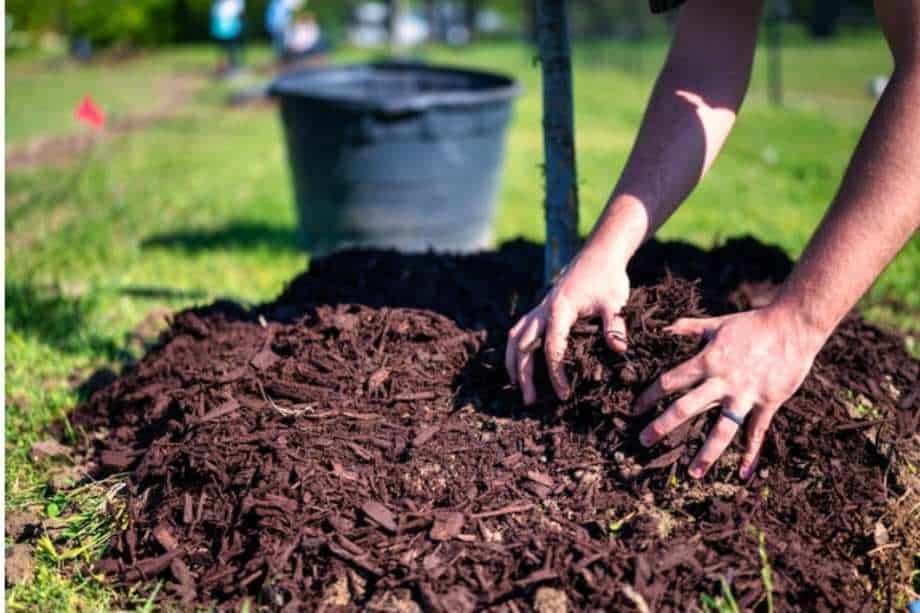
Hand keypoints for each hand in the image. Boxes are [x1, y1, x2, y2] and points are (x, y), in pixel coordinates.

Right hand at [506, 249, 629, 404]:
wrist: (599, 255)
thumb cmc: (608, 278)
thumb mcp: (615, 302)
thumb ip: (615, 325)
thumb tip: (618, 349)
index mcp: (560, 309)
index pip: (552, 348)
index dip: (555, 373)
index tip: (563, 394)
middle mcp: (543, 309)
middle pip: (524, 346)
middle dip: (523, 374)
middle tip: (529, 401)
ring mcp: (539, 308)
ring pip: (515, 338)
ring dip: (513, 363)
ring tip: (517, 387)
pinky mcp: (540, 309)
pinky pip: (519, 330)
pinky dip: (515, 349)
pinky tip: (519, 365)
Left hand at [636, 306, 824, 479]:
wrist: (793, 326)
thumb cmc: (753, 324)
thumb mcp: (717, 323)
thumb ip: (689, 327)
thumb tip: (665, 328)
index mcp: (707, 361)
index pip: (670, 382)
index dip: (650, 396)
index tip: (635, 409)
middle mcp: (722, 382)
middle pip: (686, 408)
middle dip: (663, 426)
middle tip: (644, 441)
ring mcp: (745, 395)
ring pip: (722, 430)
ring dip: (707, 453)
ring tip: (693, 473)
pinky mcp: (768, 403)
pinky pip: (756, 433)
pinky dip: (750, 454)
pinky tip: (743, 473)